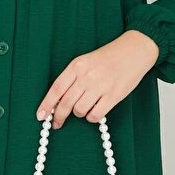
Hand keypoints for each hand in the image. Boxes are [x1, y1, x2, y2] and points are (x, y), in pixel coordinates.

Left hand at [35, 30, 159, 128]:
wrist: (133, 51)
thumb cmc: (108, 57)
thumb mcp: (85, 61)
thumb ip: (72, 78)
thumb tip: (57, 101)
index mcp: (77, 66)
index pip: (56, 89)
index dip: (46, 104)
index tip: (41, 116)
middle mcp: (86, 76)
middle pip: (65, 103)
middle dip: (59, 116)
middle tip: (57, 123)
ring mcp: (100, 86)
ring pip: (79, 111)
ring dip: (79, 114)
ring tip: (84, 108)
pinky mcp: (113, 96)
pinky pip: (95, 115)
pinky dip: (92, 117)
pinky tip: (95, 110)